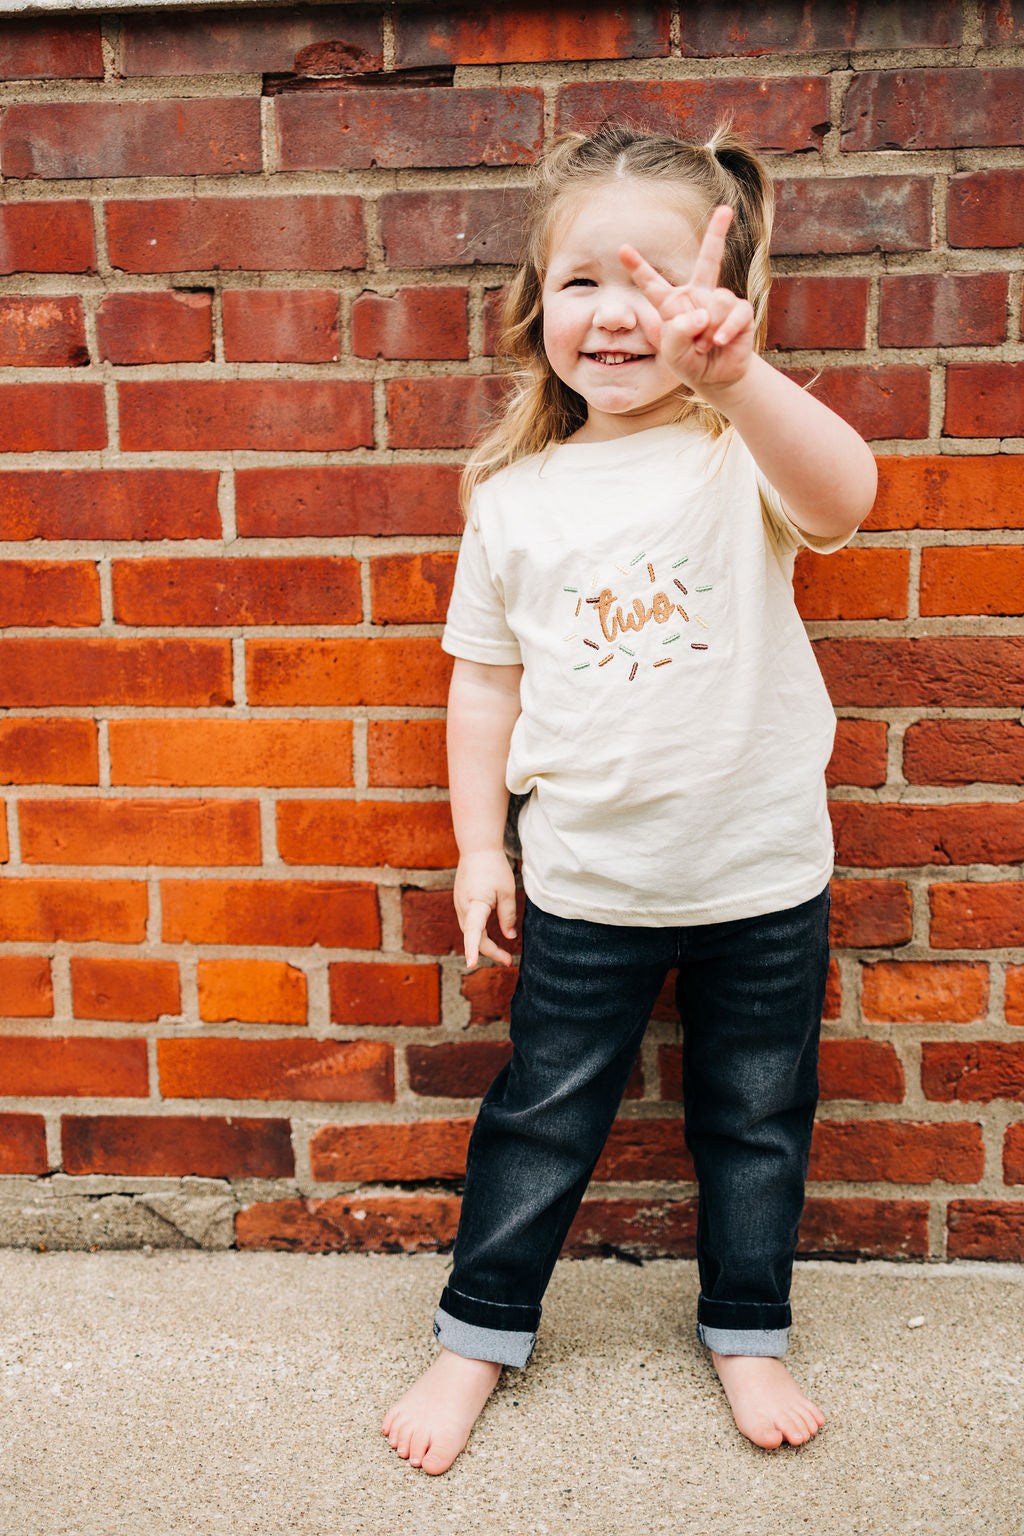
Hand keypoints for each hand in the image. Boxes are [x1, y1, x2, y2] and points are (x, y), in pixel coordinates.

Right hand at [454, 849, 517, 968]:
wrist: (477, 848)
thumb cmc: (494, 868)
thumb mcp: (507, 892)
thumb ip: (508, 916)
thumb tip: (509, 937)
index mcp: (475, 904)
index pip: (473, 931)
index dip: (472, 949)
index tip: (472, 964)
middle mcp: (462, 908)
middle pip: (474, 937)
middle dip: (490, 951)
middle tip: (508, 960)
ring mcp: (459, 905)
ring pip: (470, 932)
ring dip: (484, 944)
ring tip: (503, 953)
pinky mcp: (461, 903)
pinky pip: (469, 923)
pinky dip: (478, 933)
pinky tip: (490, 936)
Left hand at [619, 205, 753, 392]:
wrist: (715, 377)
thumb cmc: (689, 362)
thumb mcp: (672, 353)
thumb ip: (676, 332)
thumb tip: (701, 313)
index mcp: (673, 303)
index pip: (653, 283)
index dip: (637, 266)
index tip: (622, 248)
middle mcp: (698, 296)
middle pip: (709, 258)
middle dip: (718, 232)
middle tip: (725, 209)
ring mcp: (720, 302)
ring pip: (717, 301)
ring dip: (708, 328)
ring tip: (704, 346)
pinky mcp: (740, 313)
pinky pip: (735, 313)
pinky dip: (725, 330)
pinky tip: (719, 342)